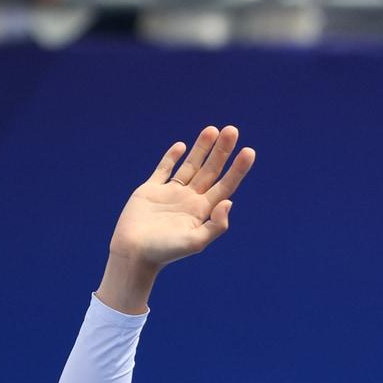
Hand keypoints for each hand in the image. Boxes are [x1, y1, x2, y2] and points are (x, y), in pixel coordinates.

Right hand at [109, 126, 253, 269]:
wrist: (134, 253)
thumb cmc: (165, 251)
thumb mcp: (196, 242)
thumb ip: (216, 225)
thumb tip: (229, 202)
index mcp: (204, 211)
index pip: (226, 185)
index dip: (238, 169)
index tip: (249, 151)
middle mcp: (191, 200)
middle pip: (211, 171)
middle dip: (222, 151)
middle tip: (232, 130)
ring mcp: (171, 194)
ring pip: (190, 166)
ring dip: (201, 148)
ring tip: (212, 129)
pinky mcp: (150, 190)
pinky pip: (164, 170)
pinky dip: (171, 157)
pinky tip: (182, 146)